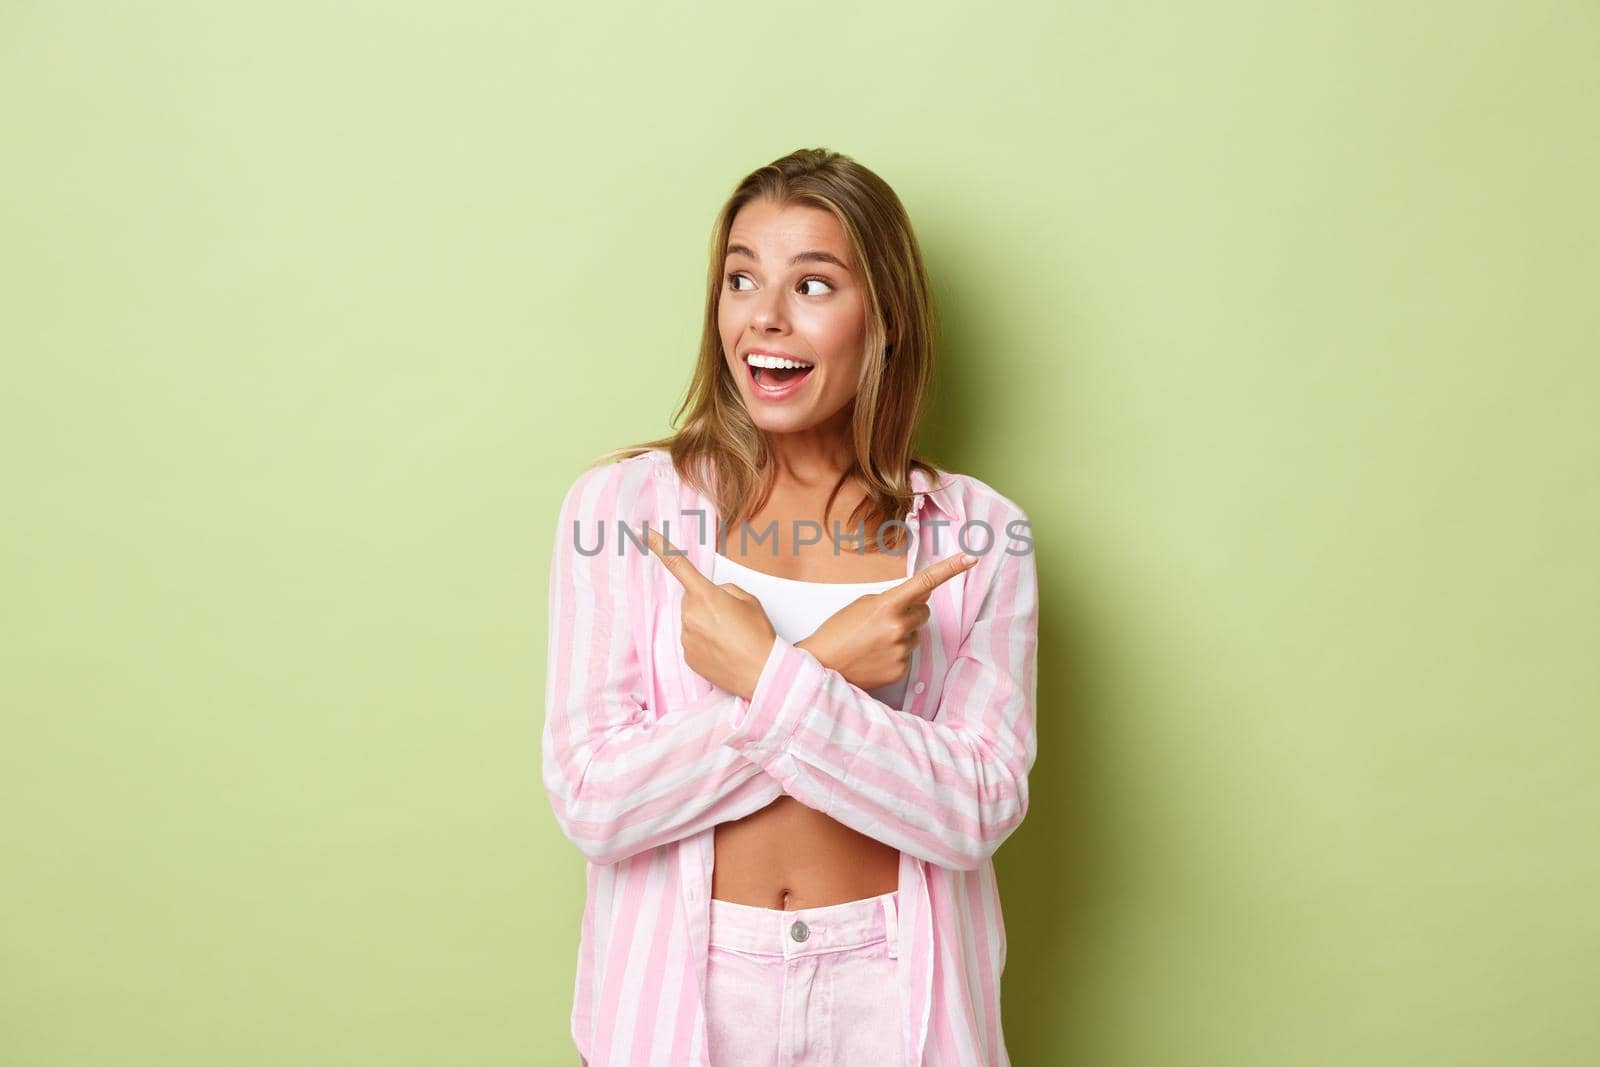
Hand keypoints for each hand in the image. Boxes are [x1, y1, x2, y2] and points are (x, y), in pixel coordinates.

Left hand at [641, 523, 776, 701]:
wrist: (763, 674)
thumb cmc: (759, 635)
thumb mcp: (749, 600)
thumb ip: (725, 590)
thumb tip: (712, 595)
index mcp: (705, 596)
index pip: (676, 564)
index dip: (657, 545)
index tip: (640, 531)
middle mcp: (689, 616)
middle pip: (691, 600)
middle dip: (706, 604)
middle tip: (731, 619)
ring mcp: (686, 638)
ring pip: (691, 622)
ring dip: (706, 625)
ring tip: (731, 638)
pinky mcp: (687, 657)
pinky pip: (692, 641)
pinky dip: (705, 643)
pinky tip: (723, 651)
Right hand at [797, 551, 978, 692]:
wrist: (822, 665)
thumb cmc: (838, 632)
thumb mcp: (863, 605)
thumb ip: (895, 598)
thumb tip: (925, 592)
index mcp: (888, 605)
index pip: (925, 582)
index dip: (950, 568)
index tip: (970, 558)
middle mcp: (899, 627)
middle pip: (923, 612)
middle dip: (910, 613)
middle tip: (883, 622)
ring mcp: (901, 650)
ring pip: (916, 635)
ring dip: (902, 634)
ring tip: (874, 642)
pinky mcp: (901, 670)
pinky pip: (908, 655)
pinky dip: (895, 654)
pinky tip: (875, 656)